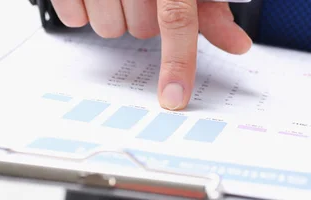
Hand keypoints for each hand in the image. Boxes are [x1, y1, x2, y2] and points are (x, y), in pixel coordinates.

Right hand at [50, 0, 251, 109]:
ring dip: (115, 16)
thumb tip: (237, 44)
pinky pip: (73, 18)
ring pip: (108, 29)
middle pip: (141, 29)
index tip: (174, 97)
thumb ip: (209, 9)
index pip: (177, 18)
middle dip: (145, 19)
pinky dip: (83, 10)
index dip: (177, 61)